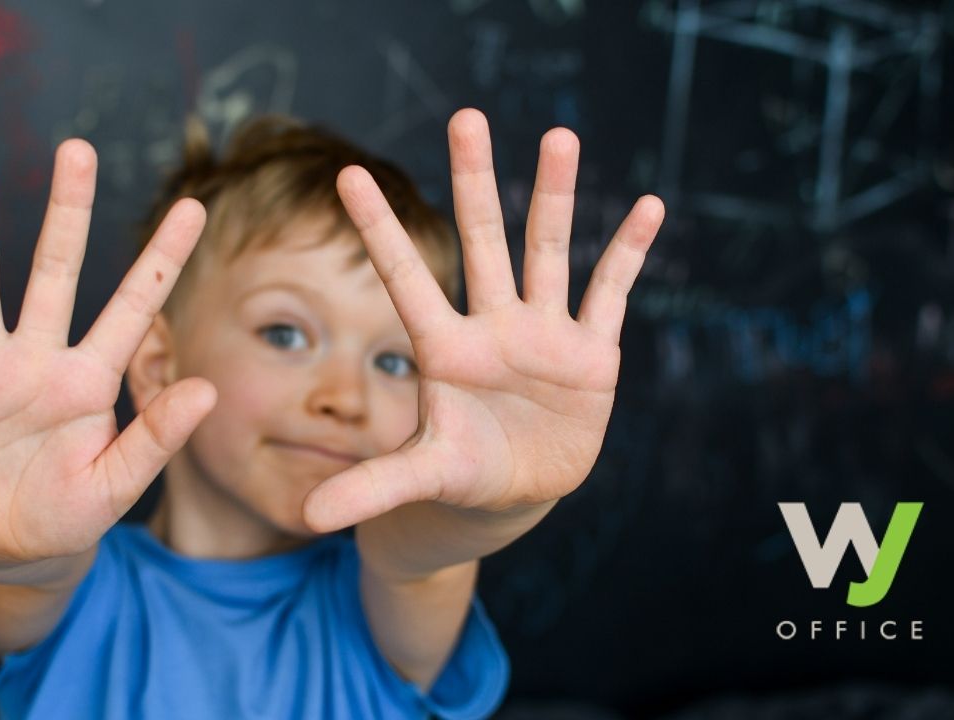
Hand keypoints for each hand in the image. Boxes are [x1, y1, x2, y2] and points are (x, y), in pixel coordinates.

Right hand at [0, 140, 214, 579]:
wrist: (12, 551)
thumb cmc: (71, 514)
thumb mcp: (117, 484)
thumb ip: (156, 438)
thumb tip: (210, 389)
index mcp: (88, 380)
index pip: (132, 307)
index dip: (161, 259)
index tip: (192, 206)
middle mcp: (36, 361)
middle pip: (54, 273)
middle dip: (67, 214)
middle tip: (78, 149)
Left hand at [303, 109, 663, 532]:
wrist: (516, 491)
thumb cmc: (460, 474)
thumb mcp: (419, 477)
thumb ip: (370, 487)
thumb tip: (306, 518)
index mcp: (444, 348)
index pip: (406, 278)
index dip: (379, 229)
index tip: (347, 174)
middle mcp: (490, 325)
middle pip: (482, 240)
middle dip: (473, 182)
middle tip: (465, 118)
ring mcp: (542, 333)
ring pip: (547, 251)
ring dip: (555, 196)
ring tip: (559, 134)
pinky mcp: (590, 353)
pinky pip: (610, 293)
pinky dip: (627, 251)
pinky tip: (646, 206)